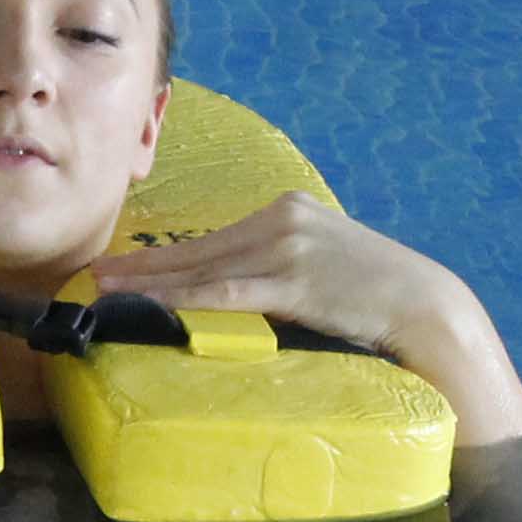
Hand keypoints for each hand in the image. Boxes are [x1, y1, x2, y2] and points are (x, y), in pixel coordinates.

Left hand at [94, 197, 521, 439]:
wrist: (430, 310)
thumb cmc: (379, 303)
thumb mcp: (326, 274)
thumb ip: (283, 277)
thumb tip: (241, 301)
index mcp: (288, 212)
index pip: (212, 239)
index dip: (162, 255)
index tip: (121, 266)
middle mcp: (283, 219)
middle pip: (197, 247)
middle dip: (140, 265)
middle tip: (91, 276)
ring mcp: (289, 247)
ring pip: (203, 267)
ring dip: (148, 282)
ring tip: (104, 292)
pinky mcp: (296, 280)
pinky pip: (226, 293)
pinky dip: (183, 299)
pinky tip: (150, 306)